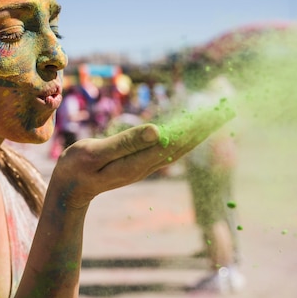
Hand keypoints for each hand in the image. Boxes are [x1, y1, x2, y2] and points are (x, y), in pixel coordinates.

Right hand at [52, 98, 235, 208]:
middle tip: (227, 108)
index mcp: (140, 161)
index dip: (197, 126)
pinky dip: (183, 136)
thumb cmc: (76, 169)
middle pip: (184, 144)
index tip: (216, 110)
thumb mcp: (95, 153)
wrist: (69, 189)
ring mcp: (145, 165)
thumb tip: (159, 131)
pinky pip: (168, 148)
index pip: (177, 141)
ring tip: (215, 116)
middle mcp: (148, 165)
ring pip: (179, 146)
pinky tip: (189, 129)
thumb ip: (126, 143)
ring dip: (198, 131)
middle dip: (205, 126)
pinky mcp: (140, 163)